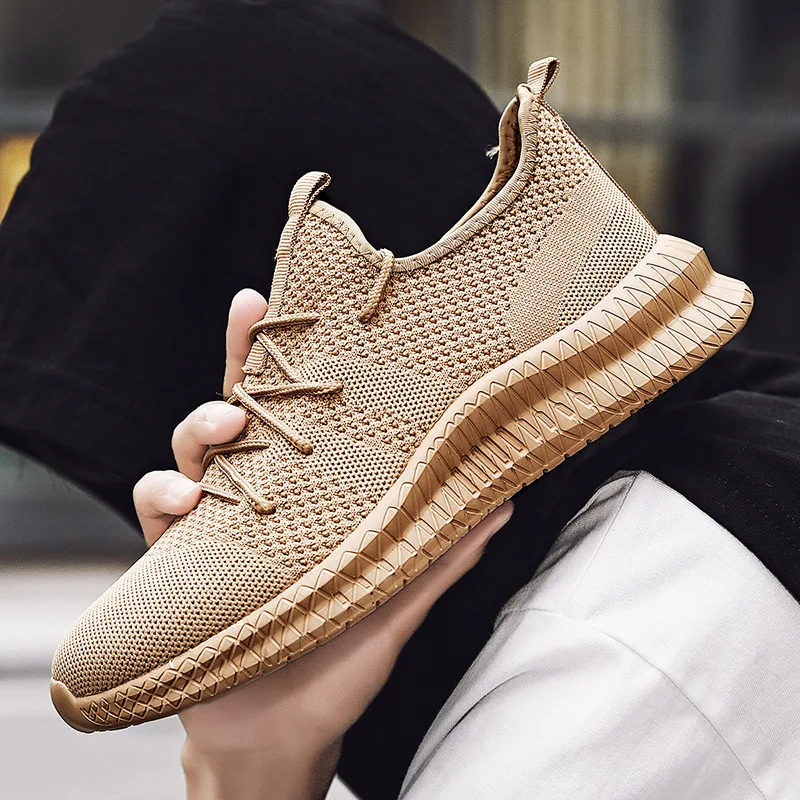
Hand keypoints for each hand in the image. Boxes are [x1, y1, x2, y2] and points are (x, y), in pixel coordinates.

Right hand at [132, 289, 513, 799]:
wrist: (282, 737)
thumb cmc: (339, 665)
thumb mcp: (395, 601)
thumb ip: (440, 553)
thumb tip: (502, 502)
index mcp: (313, 497)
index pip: (305, 415)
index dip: (295, 360)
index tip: (288, 305)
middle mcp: (262, 498)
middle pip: (243, 412)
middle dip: (239, 364)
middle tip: (252, 339)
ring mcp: (216, 524)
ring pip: (193, 449)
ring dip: (201, 427)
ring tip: (226, 429)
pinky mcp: (177, 560)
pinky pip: (156, 508)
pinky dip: (163, 493)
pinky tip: (186, 499)